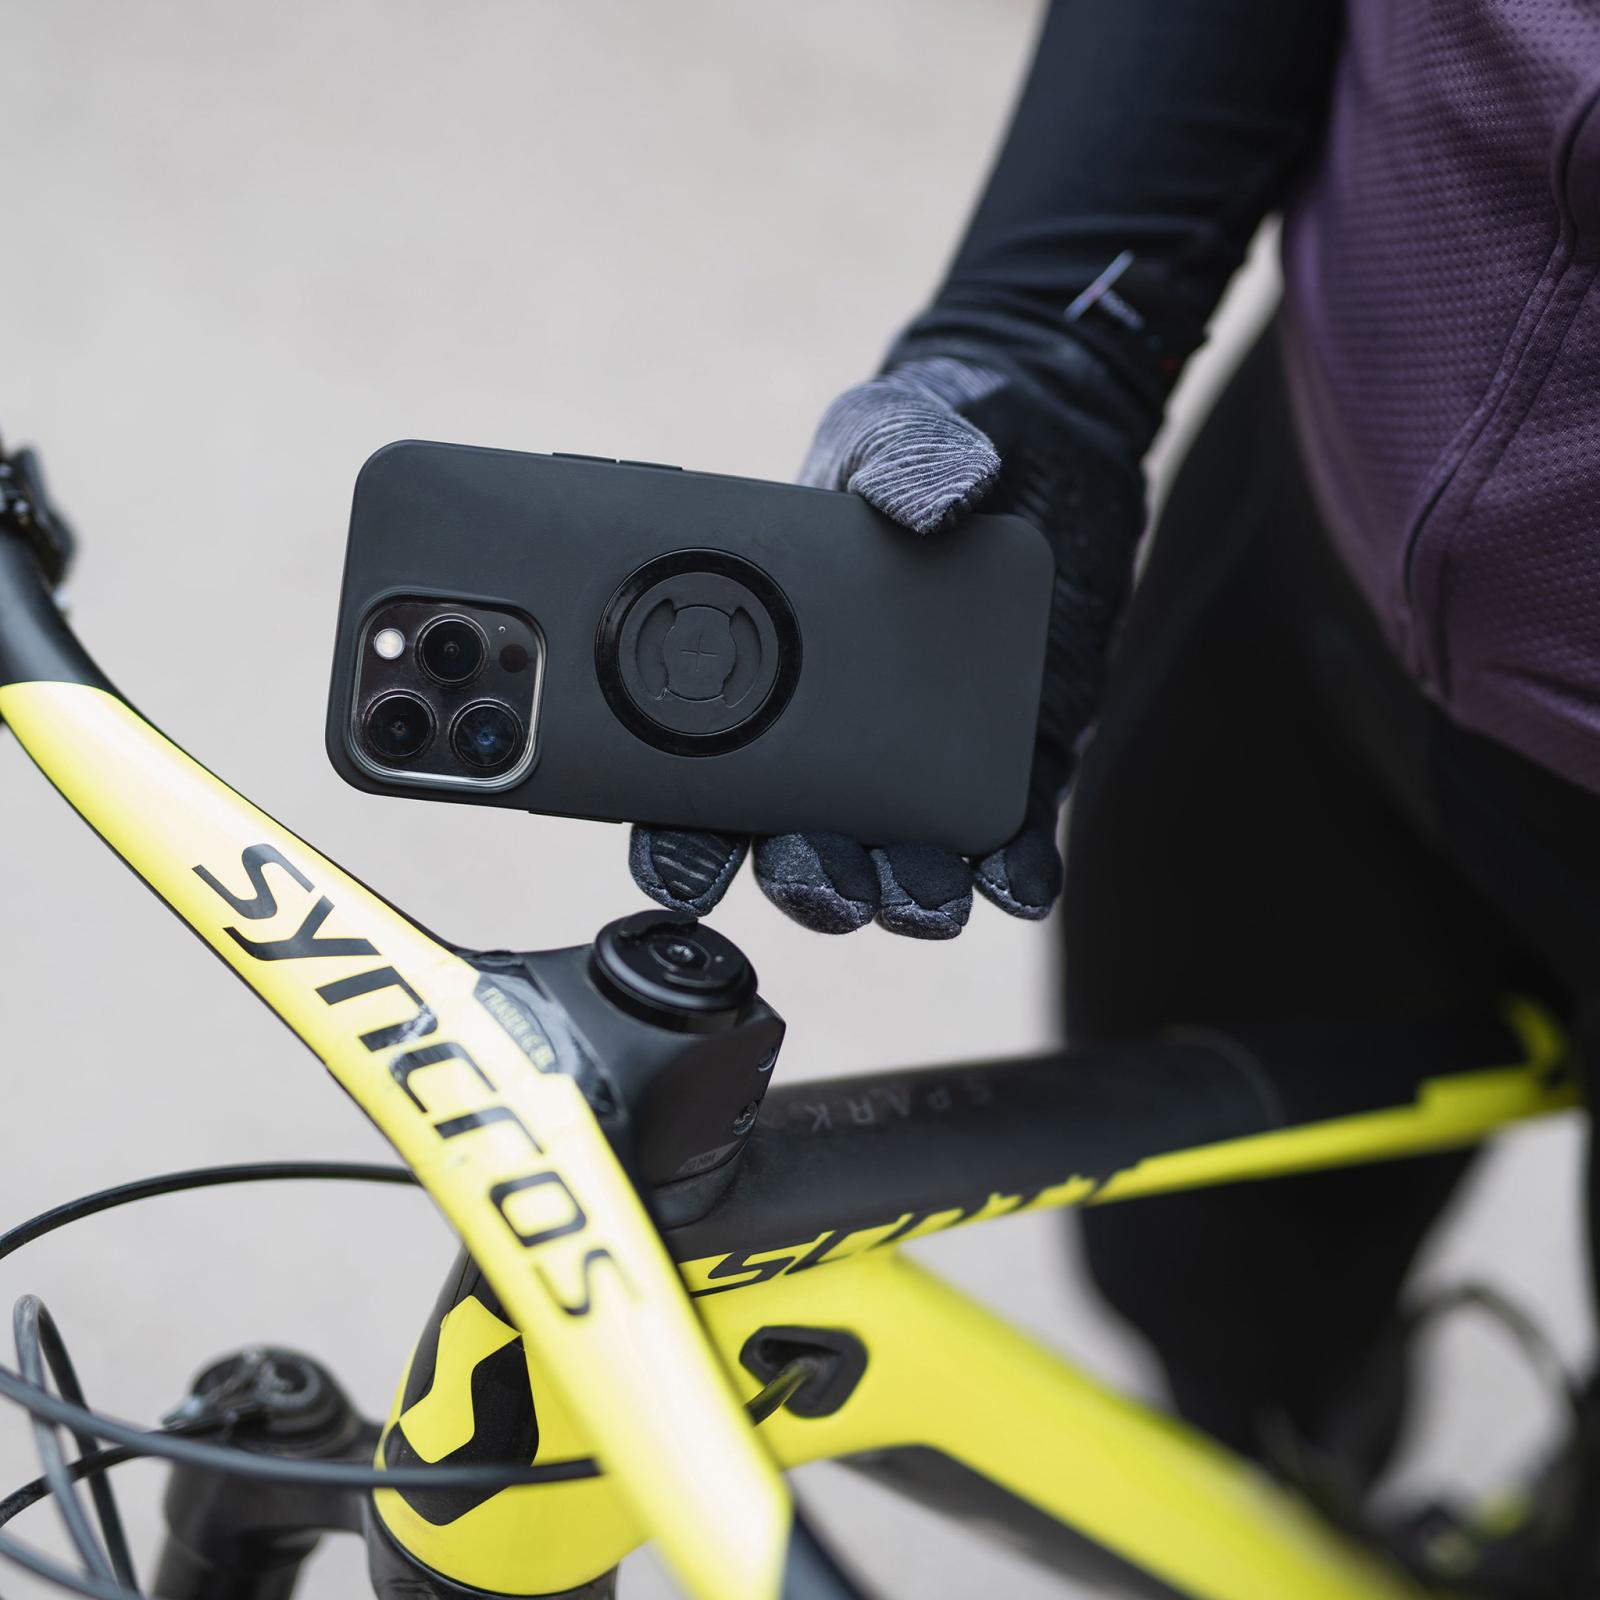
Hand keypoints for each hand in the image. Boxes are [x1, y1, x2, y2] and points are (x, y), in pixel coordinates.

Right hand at [630, 353, 1144, 937]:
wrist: (1048, 449)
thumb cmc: (933, 447)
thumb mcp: (897, 429)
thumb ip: (898, 452)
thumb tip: (924, 508)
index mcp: (770, 669)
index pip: (705, 777)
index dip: (686, 838)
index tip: (687, 871)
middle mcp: (837, 734)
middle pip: (799, 841)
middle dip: (804, 880)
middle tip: (822, 884)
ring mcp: (924, 756)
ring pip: (896, 858)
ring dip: (900, 894)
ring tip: (920, 899)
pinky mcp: (1012, 760)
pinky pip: (1009, 837)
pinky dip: (1011, 871)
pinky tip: (1012, 881)